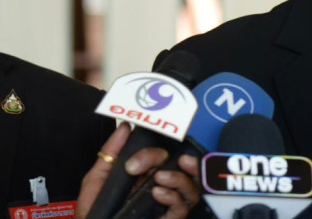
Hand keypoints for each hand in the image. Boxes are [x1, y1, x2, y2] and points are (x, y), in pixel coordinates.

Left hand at [76, 123, 201, 218]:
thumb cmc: (94, 210)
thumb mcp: (98, 177)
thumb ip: (111, 151)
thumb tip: (125, 128)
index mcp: (147, 175)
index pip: (165, 157)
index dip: (154, 154)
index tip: (135, 162)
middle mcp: (161, 187)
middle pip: (187, 171)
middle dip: (187, 161)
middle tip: (175, 159)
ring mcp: (166, 204)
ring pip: (192, 188)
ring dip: (180, 179)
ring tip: (160, 178)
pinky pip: (182, 208)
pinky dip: (173, 197)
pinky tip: (158, 193)